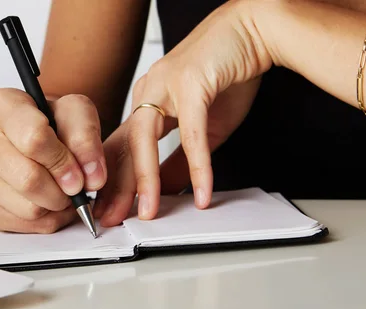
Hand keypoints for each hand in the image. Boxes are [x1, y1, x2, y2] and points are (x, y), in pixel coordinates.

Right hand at [0, 89, 106, 232]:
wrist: (34, 134)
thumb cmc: (53, 122)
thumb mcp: (78, 114)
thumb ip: (87, 139)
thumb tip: (92, 177)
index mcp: (1, 104)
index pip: (34, 139)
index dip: (63, 162)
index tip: (79, 174)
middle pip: (27, 179)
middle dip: (61, 191)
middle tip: (74, 189)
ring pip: (25, 207)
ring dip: (53, 208)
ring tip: (61, 192)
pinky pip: (17, 224)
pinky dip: (41, 220)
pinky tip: (47, 203)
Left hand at [94, 0, 270, 225]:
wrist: (254, 33)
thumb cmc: (227, 76)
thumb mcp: (201, 127)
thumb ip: (180, 158)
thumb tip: (165, 189)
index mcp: (146, 102)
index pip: (123, 148)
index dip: (115, 181)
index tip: (111, 209)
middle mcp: (148, 93)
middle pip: (126, 147)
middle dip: (119, 187)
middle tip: (113, 219)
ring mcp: (165, 85)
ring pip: (146, 139)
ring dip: (146, 179)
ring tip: (149, 212)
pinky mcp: (191, 83)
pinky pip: (191, 133)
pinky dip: (197, 164)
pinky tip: (201, 190)